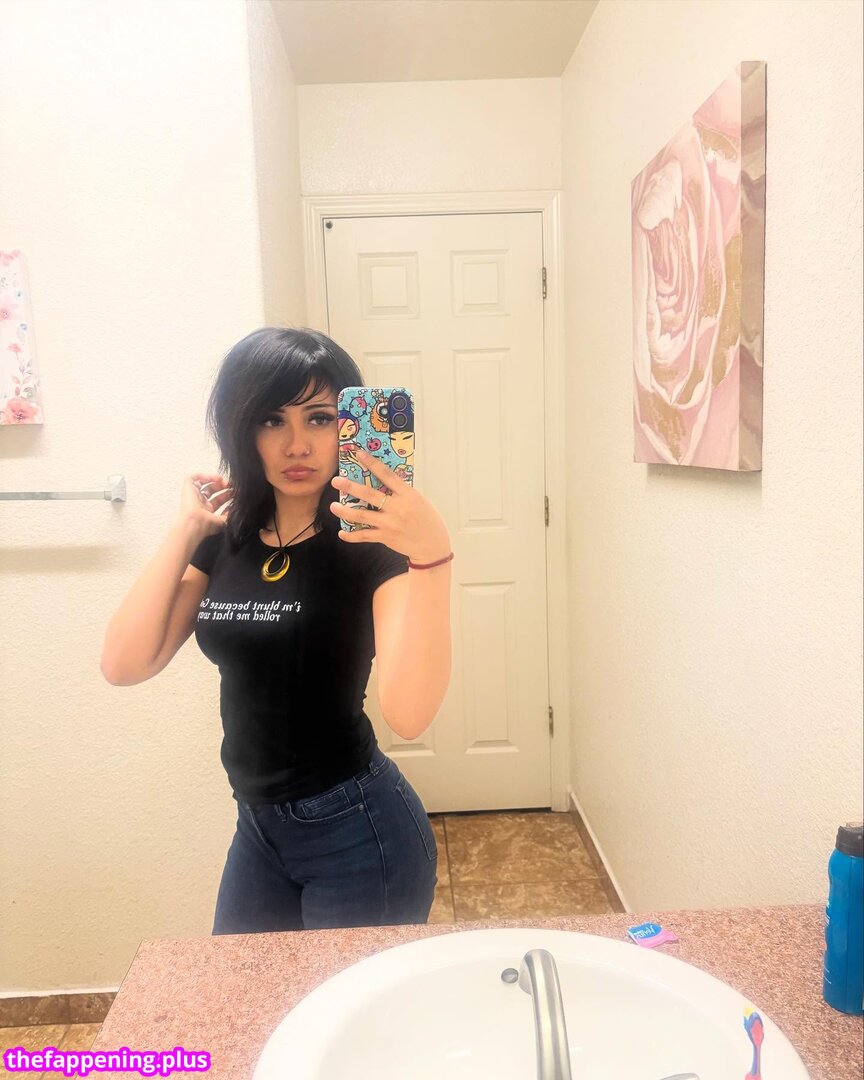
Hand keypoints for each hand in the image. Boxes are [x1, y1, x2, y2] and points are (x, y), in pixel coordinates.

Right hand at [179, 473, 233, 535]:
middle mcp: (199, 503)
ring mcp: (193, 496)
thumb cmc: (207, 525)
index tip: (235, 494)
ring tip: (225, 481)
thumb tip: (236, 508)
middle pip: (211, 491)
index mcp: (206, 512)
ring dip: (215, 480)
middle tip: (231, 486)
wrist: (195, 523)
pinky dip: (204, 475)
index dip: (226, 496)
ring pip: (203, 483)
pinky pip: (193, 478)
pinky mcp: (187, 488)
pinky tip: (216, 478)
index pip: (217, 501)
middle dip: (222, 487)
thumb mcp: (223, 522)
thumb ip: (229, 515)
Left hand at [329, 449, 449, 562]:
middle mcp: (397, 508)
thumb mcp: (419, 501)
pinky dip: (352, 535)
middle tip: (336, 481)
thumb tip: (383, 481)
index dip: (372, 463)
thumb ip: (402, 492)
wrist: (432, 547)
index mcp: (408, 495)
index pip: (387, 475)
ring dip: (345, 511)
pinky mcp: (385, 537)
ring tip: (333, 506)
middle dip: (350, 487)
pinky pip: (364, 535)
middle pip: (369, 495)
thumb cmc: (427, 520)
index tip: (359, 454)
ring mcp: (389, 524)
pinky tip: (342, 533)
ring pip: (362, 516)